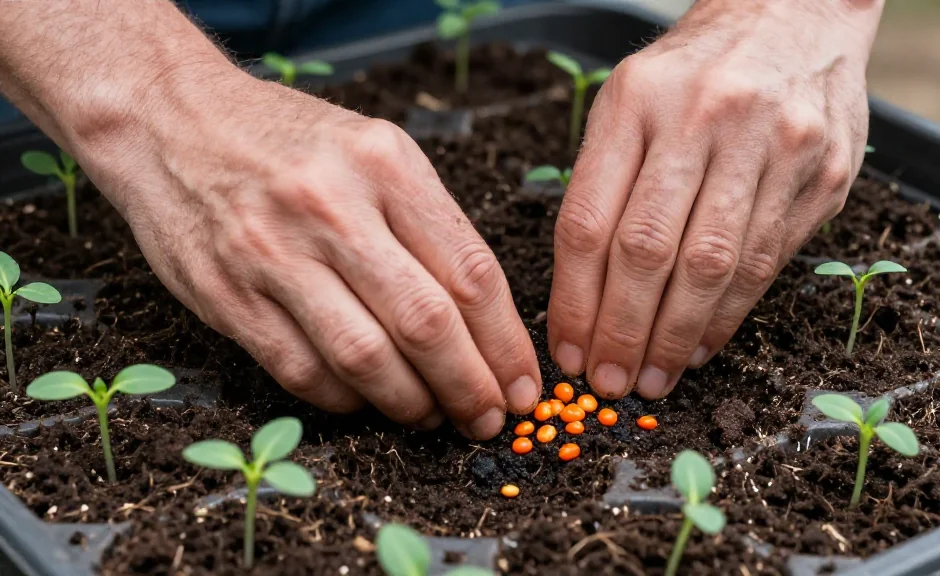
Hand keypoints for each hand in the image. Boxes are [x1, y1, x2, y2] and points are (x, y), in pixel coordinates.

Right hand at [83, 74, 541, 438]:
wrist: (170, 121)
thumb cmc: (288, 141)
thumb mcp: (374, 150)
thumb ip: (428, 223)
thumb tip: (484, 320)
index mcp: (384, 165)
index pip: (470, 273)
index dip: (505, 343)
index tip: (523, 381)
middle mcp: (331, 207)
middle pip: (425, 323)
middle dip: (470, 386)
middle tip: (489, 417)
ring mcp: (272, 254)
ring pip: (365, 358)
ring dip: (411, 404)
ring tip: (433, 416)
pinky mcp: (226, 296)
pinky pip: (301, 371)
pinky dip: (346, 401)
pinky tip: (368, 400)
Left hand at [547, 0, 882, 398]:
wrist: (795, 15)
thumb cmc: (693, 73)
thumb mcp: (628, 102)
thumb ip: (604, 184)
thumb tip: (584, 296)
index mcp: (637, 100)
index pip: (590, 221)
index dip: (574, 300)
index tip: (569, 351)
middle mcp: (705, 117)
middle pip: (649, 249)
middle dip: (623, 332)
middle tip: (608, 383)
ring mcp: (773, 143)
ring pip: (713, 265)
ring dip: (675, 336)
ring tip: (652, 378)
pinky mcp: (824, 170)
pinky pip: (767, 261)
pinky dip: (728, 315)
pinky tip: (699, 345)